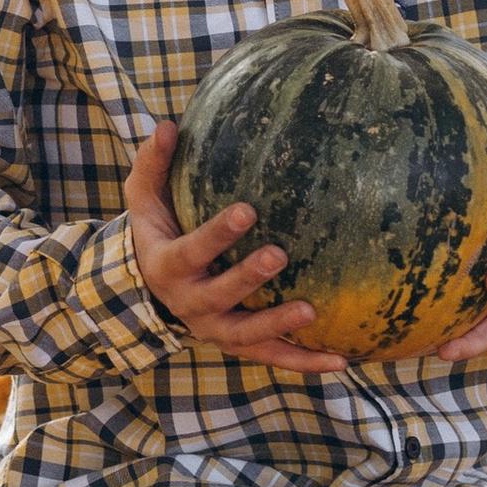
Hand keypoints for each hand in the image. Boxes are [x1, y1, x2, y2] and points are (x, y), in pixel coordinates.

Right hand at [125, 124, 346, 376]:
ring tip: (312, 312)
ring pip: (247, 334)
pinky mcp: (240, 345)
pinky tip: (341, 361)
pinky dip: (304, 362)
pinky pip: (273, 357)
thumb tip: (168, 125)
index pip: (193, 250)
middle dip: (248, 277)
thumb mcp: (145, 199)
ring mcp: (216, 329)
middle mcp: (191, 304)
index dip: (218, 234)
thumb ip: (153, 164)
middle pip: (220, 295)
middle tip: (279, 255)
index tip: (247, 210)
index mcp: (170, 267)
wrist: (150, 289)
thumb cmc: (157, 232)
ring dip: (278, 324)